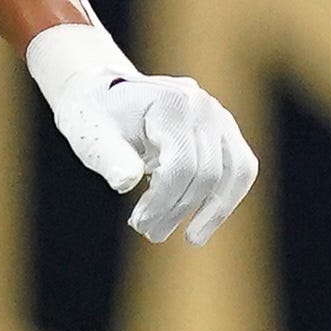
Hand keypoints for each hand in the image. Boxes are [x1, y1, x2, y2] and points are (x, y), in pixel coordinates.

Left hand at [32, 30, 256, 244]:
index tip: (138, 224)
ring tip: (193, 238)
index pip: (180, 166)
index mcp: (172, 103)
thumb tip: (126, 182)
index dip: (162, 202)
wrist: (103, 91)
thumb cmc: (94, 116)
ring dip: (216, 210)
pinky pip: (239, 167)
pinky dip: (226, 196)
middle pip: (207, 173)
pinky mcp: (224, 129)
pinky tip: (205, 220)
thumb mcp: (91, 135)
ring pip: (236, 171)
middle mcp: (203, 107)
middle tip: (150, 233)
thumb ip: (109, 157)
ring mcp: (219, 116)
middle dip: (179, 210)